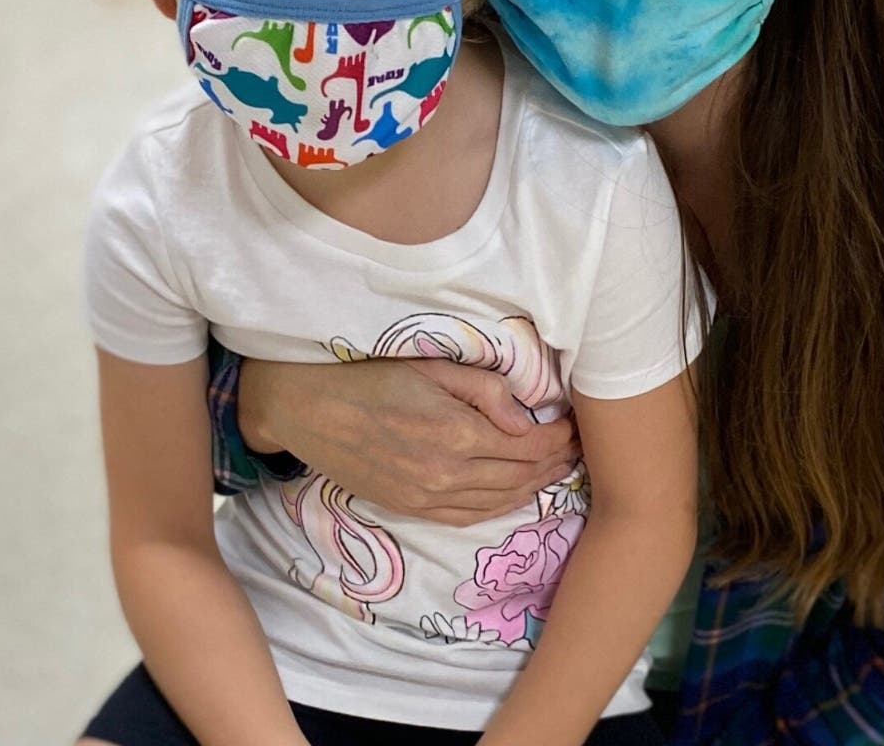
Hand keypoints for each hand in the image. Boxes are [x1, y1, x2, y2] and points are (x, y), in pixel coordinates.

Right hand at [239, 358, 579, 525]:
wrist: (308, 409)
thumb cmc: (368, 375)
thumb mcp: (430, 367)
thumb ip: (483, 390)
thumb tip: (525, 418)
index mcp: (456, 433)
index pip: (528, 445)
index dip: (559, 438)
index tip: (575, 426)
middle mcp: (447, 474)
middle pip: (521, 477)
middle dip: (554, 464)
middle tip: (575, 449)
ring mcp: (427, 498)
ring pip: (499, 502)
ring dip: (533, 488)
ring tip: (554, 470)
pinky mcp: (411, 509)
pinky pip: (469, 517)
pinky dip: (500, 507)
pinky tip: (514, 493)